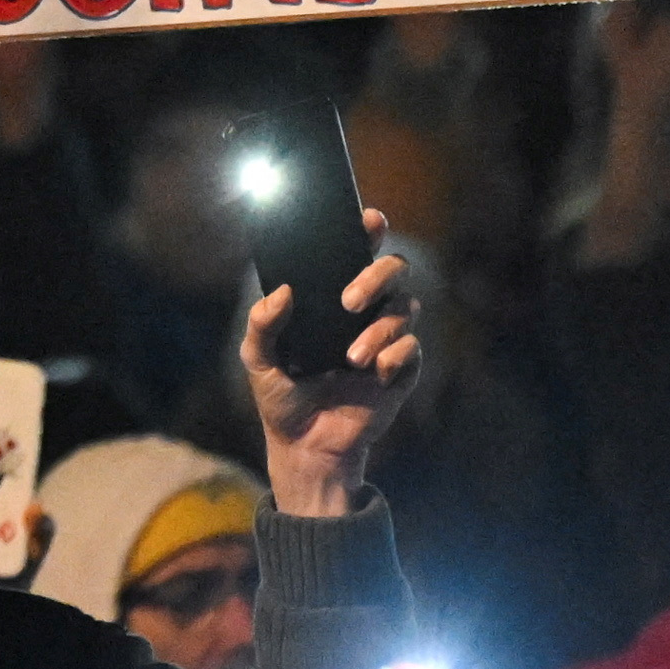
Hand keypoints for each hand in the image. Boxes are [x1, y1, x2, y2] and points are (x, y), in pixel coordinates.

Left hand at [245, 213, 418, 517]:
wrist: (303, 448)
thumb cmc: (281, 399)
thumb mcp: (257, 361)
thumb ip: (262, 325)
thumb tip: (283, 292)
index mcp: (332, 301)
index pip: (357, 254)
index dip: (369, 232)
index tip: (369, 220)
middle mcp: (365, 314)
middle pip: (394, 271)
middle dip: (378, 275)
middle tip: (349, 300)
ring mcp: (385, 341)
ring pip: (404, 310)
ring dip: (380, 329)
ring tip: (351, 359)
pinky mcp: (400, 373)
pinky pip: (412, 351)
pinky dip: (396, 356)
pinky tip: (375, 373)